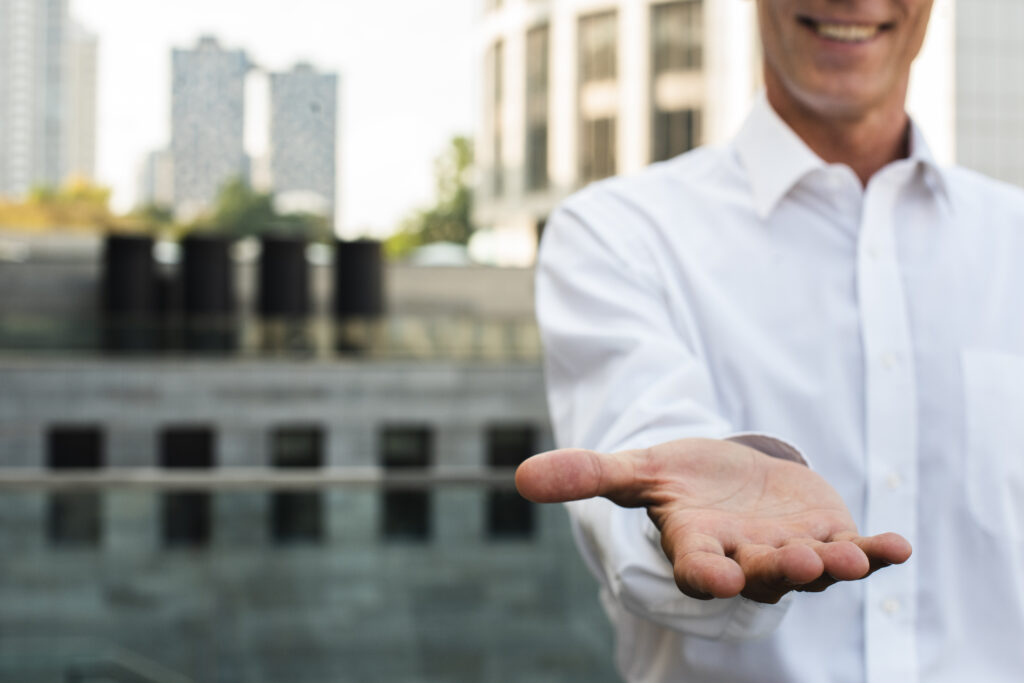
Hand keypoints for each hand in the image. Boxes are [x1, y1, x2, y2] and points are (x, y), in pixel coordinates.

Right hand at [515, 438, 911, 603]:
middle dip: (778, 569)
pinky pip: (857, 550)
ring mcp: (791, 551)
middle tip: (794, 560)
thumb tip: (519, 476)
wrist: (734, 478)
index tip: (716, 576)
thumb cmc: (682, 479)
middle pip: (762, 572)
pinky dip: (878, 553)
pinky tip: (898, 546)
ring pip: (812, 568)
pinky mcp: (830, 536)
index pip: (699, 568)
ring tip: (846, 558)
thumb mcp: (638, 469)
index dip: (708, 573)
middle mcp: (746, 558)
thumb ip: (587, 475)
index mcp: (697, 545)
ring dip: (831, 565)